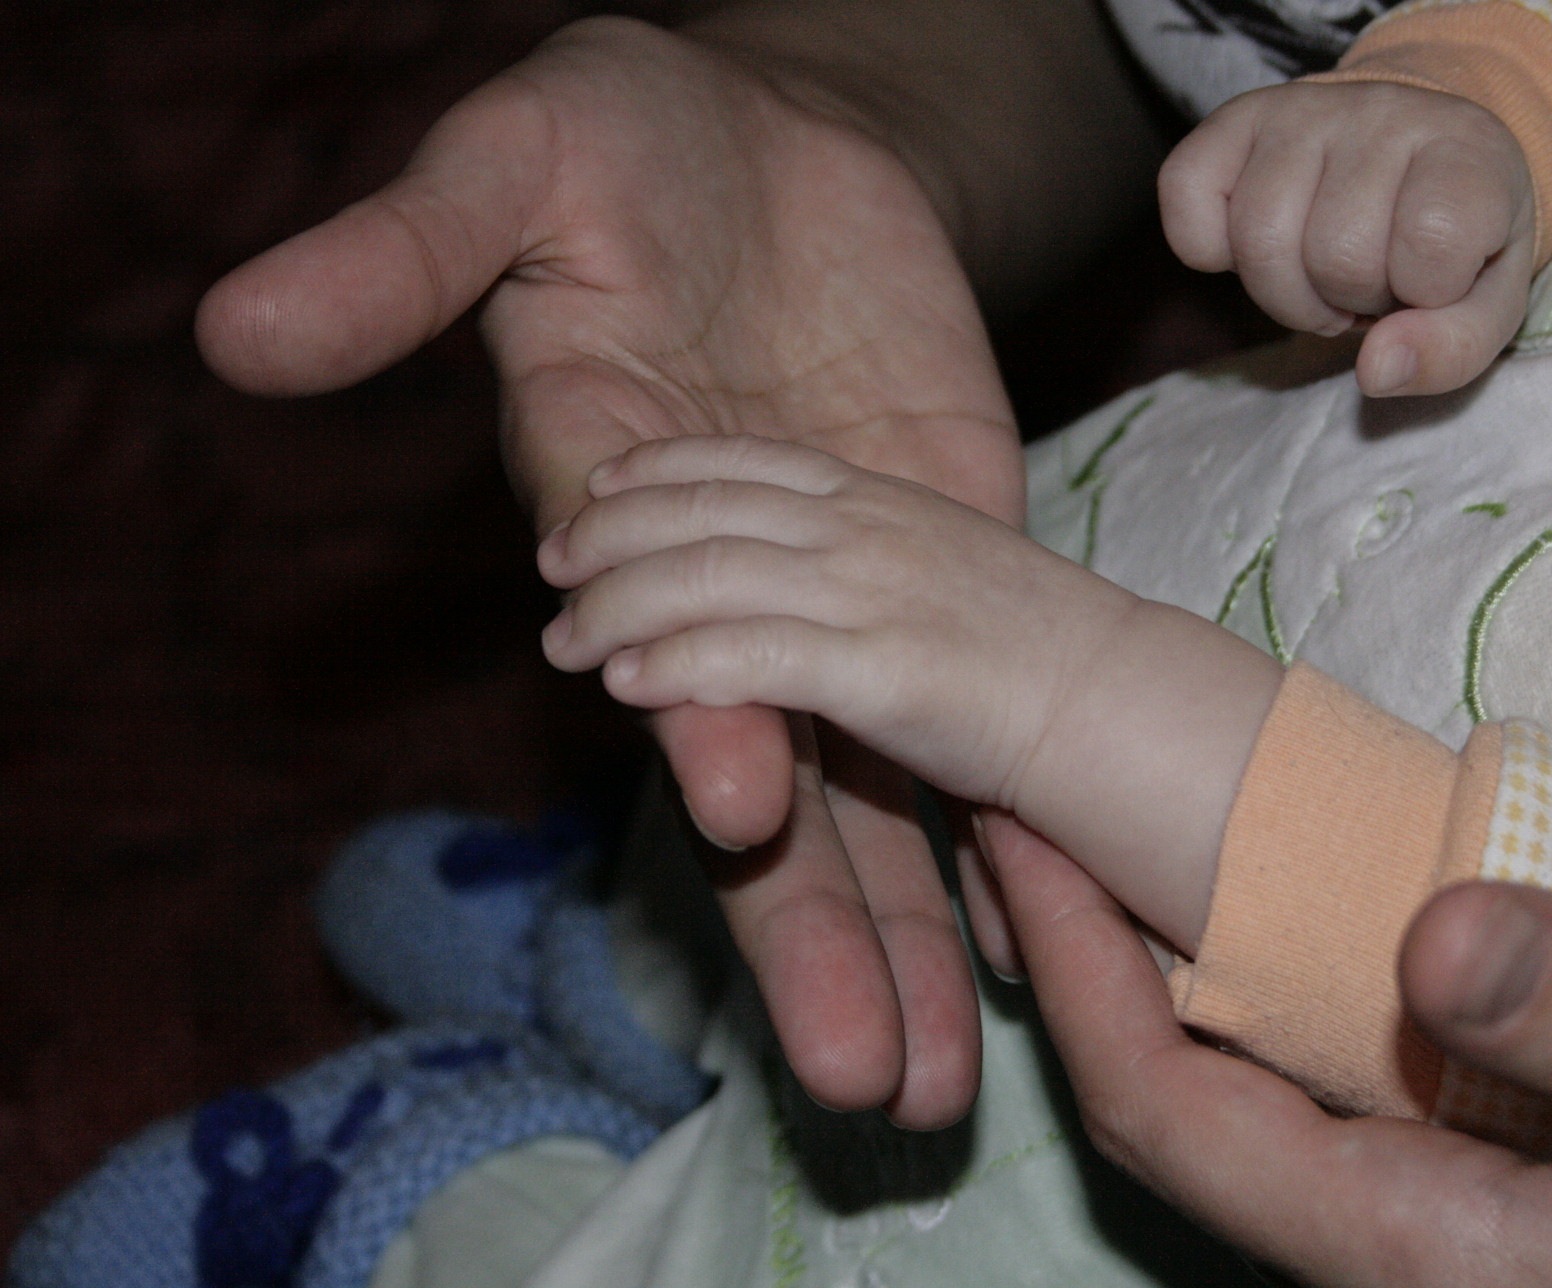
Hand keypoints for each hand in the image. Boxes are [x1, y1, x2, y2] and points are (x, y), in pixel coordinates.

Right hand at [194, 15, 1022, 1126]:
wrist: (790, 135)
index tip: (739, 798)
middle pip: (767, 777)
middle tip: (861, 1074)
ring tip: (936, 1076)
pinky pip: (974, 692)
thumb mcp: (515, 164)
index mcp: (614, 506)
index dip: (693, 714)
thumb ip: (406, 254)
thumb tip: (236, 330)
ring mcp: (843, 582)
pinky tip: (1041, 915)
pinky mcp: (946, 550)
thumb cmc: (625, 141)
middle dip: (810, 920)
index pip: (655, 641)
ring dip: (906, 921)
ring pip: (873, 776)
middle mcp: (724, 586)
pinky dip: (1002, 800)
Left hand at [537, 436, 1282, 953]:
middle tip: (556, 564)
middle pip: (714, 505)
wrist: (1131, 711)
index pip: (756, 462)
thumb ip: (889, 579)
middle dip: (620, 528)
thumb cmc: (1054, 661)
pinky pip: (750, 652)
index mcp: (894, 503)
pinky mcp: (882, 669)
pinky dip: (678, 662)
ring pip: (712, 575)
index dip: (670, 467)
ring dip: (622, 606)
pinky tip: (625, 682)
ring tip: (563, 641)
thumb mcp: (963, 587)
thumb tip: (833, 607)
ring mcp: (875, 594)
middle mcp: (874, 532)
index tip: (611, 486)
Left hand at [985, 813, 1551, 1285]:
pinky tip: (1241, 902)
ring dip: (1145, 968)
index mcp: (1423, 1251)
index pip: (1168, 1115)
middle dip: (1074, 963)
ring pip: (1230, 1097)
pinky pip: (1310, 1084)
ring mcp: (1426, 1217)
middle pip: (1169, 1110)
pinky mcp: (1469, 1181)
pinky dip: (1243, 983)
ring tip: (1096, 833)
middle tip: (1027, 805)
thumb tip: (1432, 931)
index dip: (1070, 973)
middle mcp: (1391, 1248)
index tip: (1018, 828)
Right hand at [1158, 81, 1534, 397]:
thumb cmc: (1452, 242)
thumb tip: (1375, 369)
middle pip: (1336, 254)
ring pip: (1260, 241)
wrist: (1417, 153)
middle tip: (1369, 282)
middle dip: (1349, 299)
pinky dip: (1207, 248)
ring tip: (1319, 275)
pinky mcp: (1233, 119)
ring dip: (1286, 292)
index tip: (1433, 279)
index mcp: (1465, 152)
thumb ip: (1450, 349)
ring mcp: (1301, 110)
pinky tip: (1255, 245)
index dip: (1426, 292)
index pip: (1432, 240)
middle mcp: (1382, 113)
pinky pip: (1186, 196)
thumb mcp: (1483, 305)